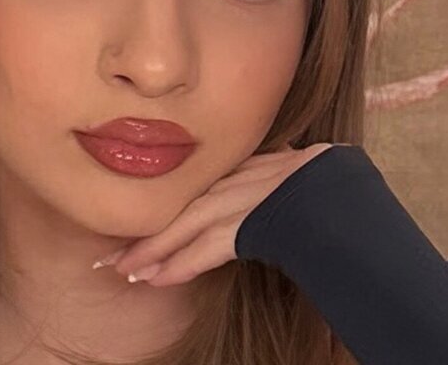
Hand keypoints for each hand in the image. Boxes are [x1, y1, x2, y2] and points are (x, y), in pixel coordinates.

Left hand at [92, 142, 337, 286]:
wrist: (339, 182)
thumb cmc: (321, 178)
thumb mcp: (286, 169)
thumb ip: (265, 174)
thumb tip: (268, 172)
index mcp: (238, 169)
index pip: (190, 195)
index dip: (161, 215)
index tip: (134, 231)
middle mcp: (232, 182)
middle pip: (178, 210)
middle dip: (143, 236)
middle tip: (107, 257)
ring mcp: (238, 201)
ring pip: (184, 228)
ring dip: (152, 253)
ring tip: (124, 272)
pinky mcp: (249, 224)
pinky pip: (206, 248)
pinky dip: (180, 263)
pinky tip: (156, 279)